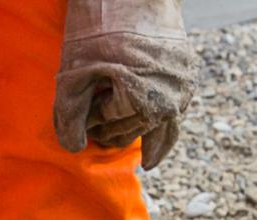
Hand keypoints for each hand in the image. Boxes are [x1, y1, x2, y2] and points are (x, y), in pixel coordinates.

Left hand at [53, 0, 198, 167]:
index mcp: (146, 100)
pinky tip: (150, 158)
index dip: (92, 115)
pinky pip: (174, 118)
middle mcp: (172, 98)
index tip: (85, 96)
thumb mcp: (73, 73)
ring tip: (114, 117)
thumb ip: (69, 116)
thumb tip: (75, 149)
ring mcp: (183, 86)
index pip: (112, 127)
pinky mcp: (187, 74)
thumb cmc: (98, 25)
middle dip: (111, 122)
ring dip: (132, 126)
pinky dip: (160, 134)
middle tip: (96, 101)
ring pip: (154, 127)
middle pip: (133, 130)